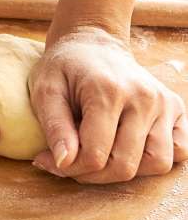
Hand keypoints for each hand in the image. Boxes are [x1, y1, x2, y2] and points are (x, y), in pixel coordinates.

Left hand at [29, 26, 187, 182]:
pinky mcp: (176, 108)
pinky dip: (154, 159)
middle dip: (92, 175)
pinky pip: (180, 151)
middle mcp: (144, 97)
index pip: (95, 155)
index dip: (68, 168)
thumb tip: (63, 162)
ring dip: (124, 170)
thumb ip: (54, 128)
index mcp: (108, 91)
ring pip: (156, 163)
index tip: (48, 160)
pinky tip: (126, 149)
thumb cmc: (64, 69)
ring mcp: (164, 103)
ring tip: (99, 156)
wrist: (92, 44)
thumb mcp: (45, 91)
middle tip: (70, 163)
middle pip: (125, 165)